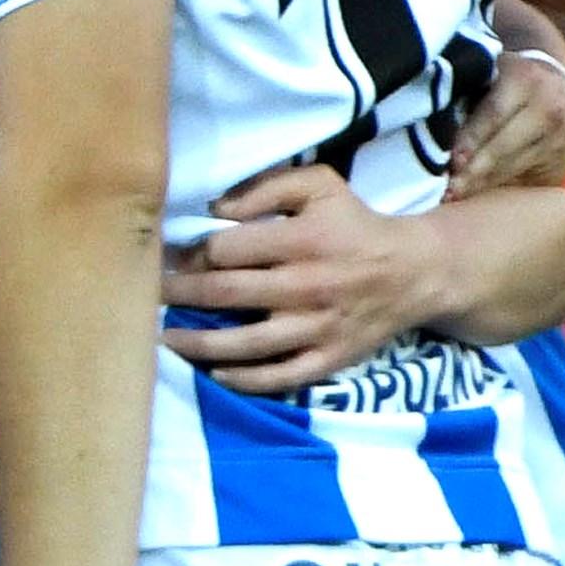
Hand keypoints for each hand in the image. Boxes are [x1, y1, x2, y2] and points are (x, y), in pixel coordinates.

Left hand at [166, 163, 447, 391]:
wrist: (413, 272)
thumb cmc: (354, 224)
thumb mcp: (320, 186)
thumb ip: (267, 187)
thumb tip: (217, 209)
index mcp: (303, 240)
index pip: (227, 250)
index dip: (194, 254)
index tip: (174, 258)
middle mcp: (307, 286)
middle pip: (225, 295)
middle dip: (180, 296)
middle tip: (151, 295)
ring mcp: (317, 328)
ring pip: (243, 344)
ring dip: (196, 343)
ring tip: (164, 339)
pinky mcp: (328, 360)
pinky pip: (277, 377)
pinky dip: (242, 379)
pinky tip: (213, 373)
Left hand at [446, 2, 564, 193]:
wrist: (558, 89)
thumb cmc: (507, 82)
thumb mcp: (492, 74)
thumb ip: (467, 90)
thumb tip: (426, 117)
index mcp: (525, 78)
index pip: (494, 113)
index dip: (471, 138)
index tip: (451, 160)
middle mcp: (549, 106)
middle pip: (505, 144)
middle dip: (474, 169)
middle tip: (447, 188)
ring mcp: (560, 135)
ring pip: (514, 164)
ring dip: (482, 183)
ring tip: (452, 196)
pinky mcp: (563, 160)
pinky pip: (524, 176)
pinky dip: (497, 187)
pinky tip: (475, 195)